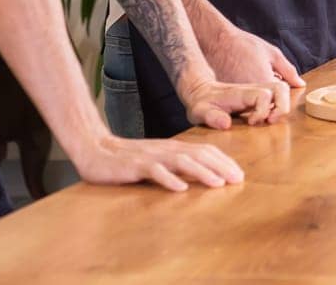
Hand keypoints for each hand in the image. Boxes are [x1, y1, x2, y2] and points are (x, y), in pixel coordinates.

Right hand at [68, 131, 243, 192]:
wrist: (96, 149)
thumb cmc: (128, 158)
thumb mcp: (157, 159)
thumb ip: (176, 164)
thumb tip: (200, 175)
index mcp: (173, 148)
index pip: (205, 151)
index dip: (223, 161)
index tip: (239, 174)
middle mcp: (166, 149)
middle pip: (199, 154)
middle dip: (221, 166)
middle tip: (238, 180)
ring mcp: (151, 157)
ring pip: (181, 162)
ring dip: (202, 172)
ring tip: (218, 183)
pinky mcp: (135, 166)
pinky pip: (154, 172)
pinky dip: (168, 179)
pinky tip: (181, 188)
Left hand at [176, 73, 289, 128]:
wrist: (200, 89)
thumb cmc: (201, 102)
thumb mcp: (199, 111)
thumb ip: (211, 117)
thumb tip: (226, 124)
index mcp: (241, 92)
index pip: (263, 95)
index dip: (262, 111)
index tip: (251, 123)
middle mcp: (253, 88)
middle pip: (281, 88)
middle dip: (282, 106)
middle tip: (269, 121)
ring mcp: (258, 90)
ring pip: (282, 89)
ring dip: (282, 105)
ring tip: (269, 120)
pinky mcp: (259, 95)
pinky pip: (278, 95)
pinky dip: (279, 106)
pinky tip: (266, 117)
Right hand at [189, 24, 302, 126]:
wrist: (219, 41)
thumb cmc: (247, 45)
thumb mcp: (273, 54)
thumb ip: (289, 71)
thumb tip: (301, 84)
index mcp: (264, 81)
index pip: (279, 98)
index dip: (281, 94)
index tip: (278, 85)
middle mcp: (249, 91)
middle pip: (265, 103)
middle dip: (269, 96)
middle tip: (265, 79)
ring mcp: (236, 93)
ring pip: (252, 102)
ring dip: (257, 95)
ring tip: (252, 76)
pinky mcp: (226, 94)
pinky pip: (240, 99)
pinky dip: (245, 93)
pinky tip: (243, 79)